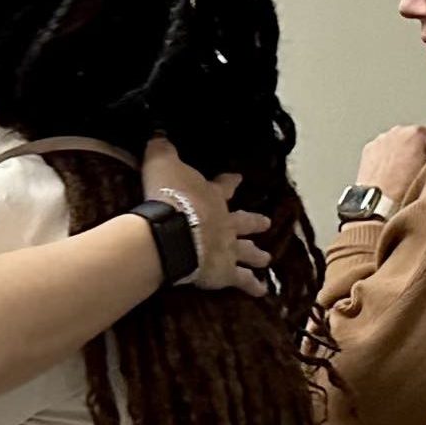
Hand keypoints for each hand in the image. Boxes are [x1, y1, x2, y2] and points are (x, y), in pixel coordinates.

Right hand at [142, 137, 271, 296]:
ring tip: (266, 259)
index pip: (224, 186)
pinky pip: (241, 280)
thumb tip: (159, 133)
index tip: (238, 178)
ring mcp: (228, 248)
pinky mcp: (224, 272)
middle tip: (266, 222)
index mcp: (213, 196)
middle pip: (244, 221)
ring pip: (247, 252)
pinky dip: (251, 286)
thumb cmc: (166, 196)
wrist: (172, 231)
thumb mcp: (160, 163)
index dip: (231, 182)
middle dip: (255, 222)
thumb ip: (162, 149)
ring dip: (257, 255)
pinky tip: (262, 291)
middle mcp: (226, 221)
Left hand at [355, 125, 425, 201]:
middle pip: (418, 137)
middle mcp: (396, 132)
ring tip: (407, 173)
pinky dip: (389, 157)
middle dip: (422, 149)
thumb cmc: (404, 192)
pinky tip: (392, 174)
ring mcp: (380, 140)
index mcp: (415, 133)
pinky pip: (385, 149)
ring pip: (400, 142)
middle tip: (425, 168)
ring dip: (404, 153)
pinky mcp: (368, 150)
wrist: (377, 204)